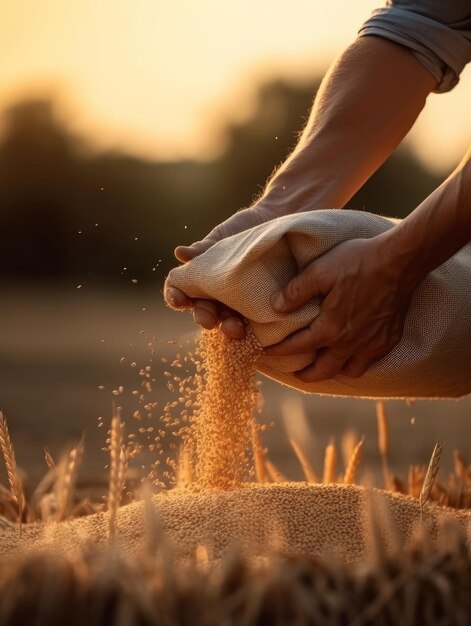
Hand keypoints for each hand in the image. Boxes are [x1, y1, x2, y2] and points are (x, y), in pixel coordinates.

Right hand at [166, 203, 280, 337]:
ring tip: (236, 328)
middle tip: (209, 320)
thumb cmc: (244, 229)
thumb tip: (180, 253)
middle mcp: (218, 298)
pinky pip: (258, 325)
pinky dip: (256, 330)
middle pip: (204, 314)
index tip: (178, 299)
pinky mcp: (264, 310)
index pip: (181, 293)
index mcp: (202, 281)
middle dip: (205, 318)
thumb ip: (204, 248)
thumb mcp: (224, 236)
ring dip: (229, 328)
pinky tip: (258, 330)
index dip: (175, 298)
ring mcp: (241, 305)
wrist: (277, 221)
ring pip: (229, 324)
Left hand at [264, 236, 413, 380]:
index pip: (297, 347)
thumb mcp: (319, 271)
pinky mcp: (390, 339)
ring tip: (326, 365)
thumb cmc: (358, 263)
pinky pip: (371, 361)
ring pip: (350, 371)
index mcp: (330, 329)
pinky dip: (359, 362)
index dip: (278, 351)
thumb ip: (295, 291)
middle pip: (323, 371)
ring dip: (335, 371)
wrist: (400, 261)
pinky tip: (355, 353)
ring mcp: (373, 344)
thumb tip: (275, 307)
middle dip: (305, 375)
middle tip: (295, 372)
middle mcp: (351, 343)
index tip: (265, 353)